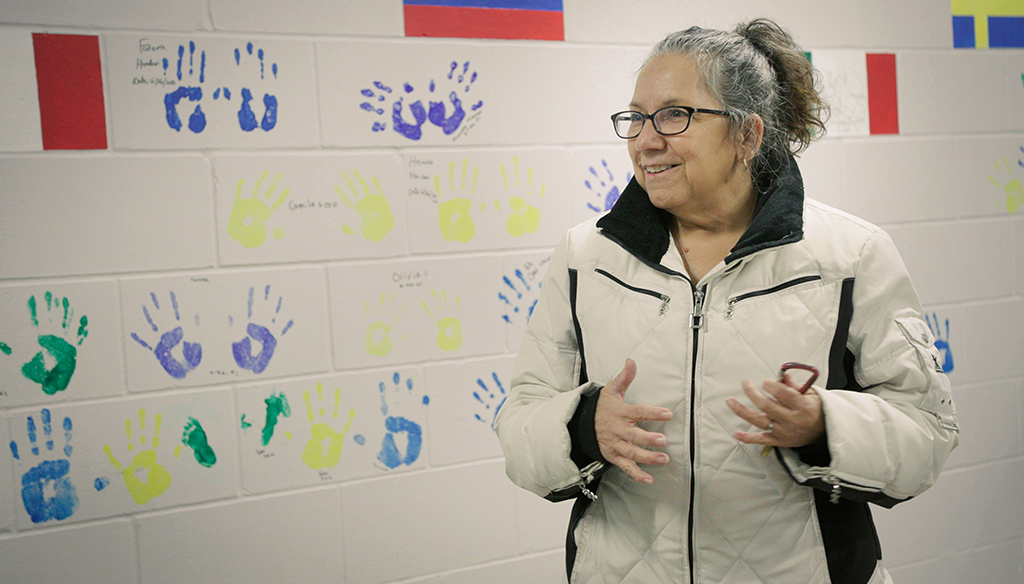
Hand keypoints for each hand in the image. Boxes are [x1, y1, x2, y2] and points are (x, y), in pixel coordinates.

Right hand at [595, 359, 672, 483]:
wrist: (582, 424)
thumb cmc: (603, 407)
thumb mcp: (611, 390)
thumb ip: (624, 377)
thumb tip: (631, 361)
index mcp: (619, 412)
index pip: (638, 412)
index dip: (653, 412)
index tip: (668, 413)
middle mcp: (618, 430)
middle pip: (633, 435)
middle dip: (647, 439)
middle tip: (662, 440)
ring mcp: (615, 445)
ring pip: (631, 453)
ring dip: (646, 458)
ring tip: (663, 459)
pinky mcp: (614, 456)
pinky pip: (625, 467)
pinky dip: (636, 474)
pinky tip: (648, 479)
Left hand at [727, 376, 824, 448]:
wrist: (823, 434)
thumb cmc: (814, 410)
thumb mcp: (811, 395)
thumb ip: (795, 385)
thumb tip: (783, 375)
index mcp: (802, 406)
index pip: (781, 393)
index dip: (771, 384)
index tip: (767, 382)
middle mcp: (792, 420)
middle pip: (766, 405)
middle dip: (752, 392)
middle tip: (745, 383)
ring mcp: (783, 431)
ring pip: (759, 420)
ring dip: (742, 411)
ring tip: (730, 401)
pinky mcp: (778, 441)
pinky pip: (761, 440)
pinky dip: (748, 438)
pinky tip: (736, 434)